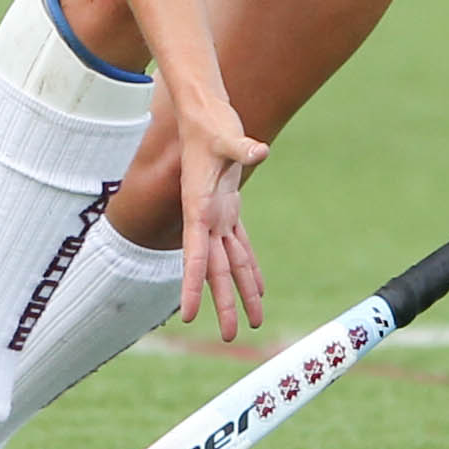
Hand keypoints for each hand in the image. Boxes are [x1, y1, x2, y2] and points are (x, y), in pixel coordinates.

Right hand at [176, 101, 270, 341]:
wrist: (203, 111)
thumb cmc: (210, 123)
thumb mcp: (225, 135)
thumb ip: (240, 147)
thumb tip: (259, 151)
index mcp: (198, 206)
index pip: (194, 256)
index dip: (192, 287)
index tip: (189, 315)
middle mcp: (204, 217)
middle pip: (214, 269)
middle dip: (223, 302)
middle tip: (232, 336)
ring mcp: (217, 214)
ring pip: (228, 262)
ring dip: (239, 291)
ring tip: (252, 321)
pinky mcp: (228, 207)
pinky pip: (239, 245)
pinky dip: (248, 266)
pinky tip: (257, 286)